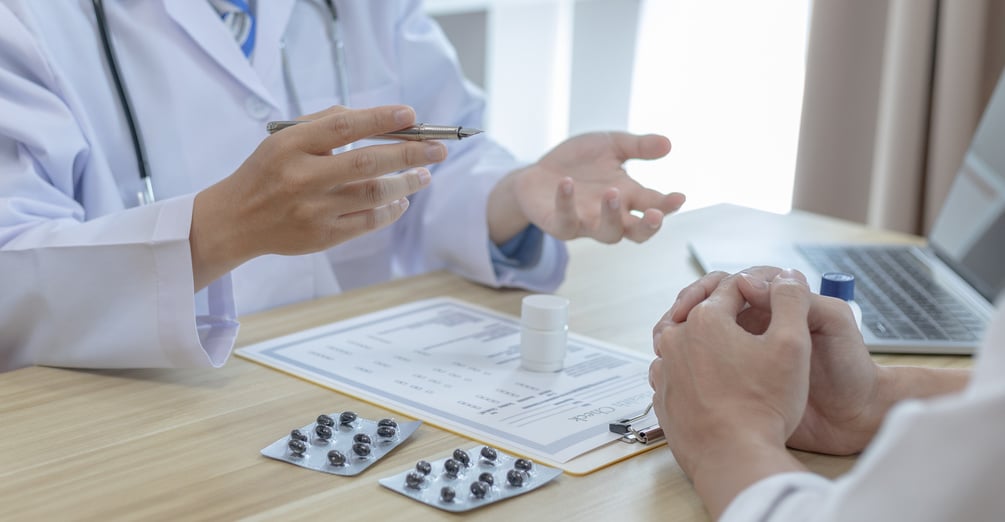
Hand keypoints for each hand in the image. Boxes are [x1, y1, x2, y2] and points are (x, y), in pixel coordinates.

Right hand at [190, 105, 446, 289]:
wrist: (235, 220)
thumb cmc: (268, 172)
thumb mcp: (284, 139)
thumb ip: (325, 124)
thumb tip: (380, 118)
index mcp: (290, 145)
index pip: (342, 125)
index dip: (380, 118)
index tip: (410, 115)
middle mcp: (302, 178)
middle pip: (367, 163)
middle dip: (409, 154)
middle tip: (438, 149)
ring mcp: (313, 210)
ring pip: (374, 194)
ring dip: (407, 183)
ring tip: (425, 174)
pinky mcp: (322, 237)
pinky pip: (368, 222)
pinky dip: (391, 210)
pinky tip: (402, 200)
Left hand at [486, 132, 684, 244]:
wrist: (538, 174)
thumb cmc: (579, 163)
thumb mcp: (610, 146)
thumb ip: (638, 146)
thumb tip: (668, 143)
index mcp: (628, 196)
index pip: (654, 205)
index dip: (668, 205)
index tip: (679, 197)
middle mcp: (610, 214)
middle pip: (637, 233)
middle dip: (648, 227)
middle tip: (655, 215)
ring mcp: (586, 222)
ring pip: (607, 233)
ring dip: (611, 216)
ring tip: (612, 193)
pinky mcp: (560, 225)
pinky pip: (566, 221)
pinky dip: (566, 203)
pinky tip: (567, 183)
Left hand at [650, 269, 811, 516]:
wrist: (734, 458)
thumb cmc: (764, 405)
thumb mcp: (792, 344)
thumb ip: (791, 301)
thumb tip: (786, 276)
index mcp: (706, 319)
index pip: (732, 288)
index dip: (755, 289)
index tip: (769, 298)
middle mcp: (676, 339)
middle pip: (700, 309)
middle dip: (723, 310)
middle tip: (745, 316)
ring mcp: (664, 369)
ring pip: (681, 339)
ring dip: (701, 337)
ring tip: (726, 346)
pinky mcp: (661, 397)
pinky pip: (672, 370)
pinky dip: (688, 367)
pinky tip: (709, 377)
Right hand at [666, 266, 883, 455]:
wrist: (855, 418)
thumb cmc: (851, 368)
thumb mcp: (834, 321)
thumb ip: (798, 298)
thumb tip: (748, 281)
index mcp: (777, 306)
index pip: (735, 283)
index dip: (711, 288)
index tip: (699, 302)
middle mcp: (757, 325)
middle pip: (710, 305)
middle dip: (687, 308)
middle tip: (673, 322)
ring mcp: (745, 353)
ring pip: (702, 335)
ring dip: (680, 336)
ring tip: (665, 345)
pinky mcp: (740, 380)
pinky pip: (705, 367)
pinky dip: (685, 364)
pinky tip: (673, 370)